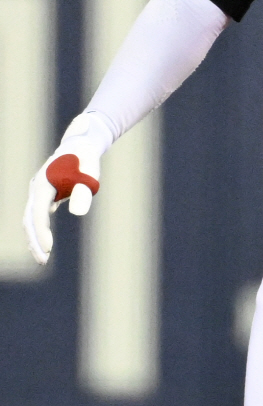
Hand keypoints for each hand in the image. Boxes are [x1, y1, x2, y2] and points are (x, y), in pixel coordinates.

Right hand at [23, 113, 109, 264]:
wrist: (81, 145)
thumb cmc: (87, 158)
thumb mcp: (90, 172)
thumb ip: (84, 190)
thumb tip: (78, 213)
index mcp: (44, 181)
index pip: (39, 211)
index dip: (42, 230)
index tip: (49, 248)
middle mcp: (36, 187)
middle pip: (29, 218)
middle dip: (34, 240)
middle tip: (43, 260)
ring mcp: (38, 192)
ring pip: (30, 219)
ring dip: (34, 239)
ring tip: (43, 260)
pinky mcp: (44, 197)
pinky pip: (36, 218)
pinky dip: (38, 232)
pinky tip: (43, 249)